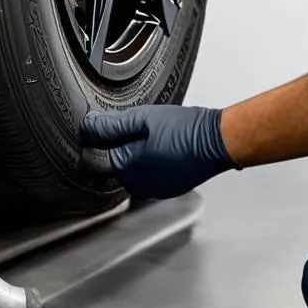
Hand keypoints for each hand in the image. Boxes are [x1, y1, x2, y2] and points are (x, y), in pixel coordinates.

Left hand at [80, 104, 238, 199]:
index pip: (103, 156)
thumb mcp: (145, 118)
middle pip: (120, 165)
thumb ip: (114, 124)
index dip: (110, 138)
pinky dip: (155, 164)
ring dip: (140, 156)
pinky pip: (152, 177)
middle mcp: (139, 186)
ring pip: (136, 172)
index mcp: (129, 168)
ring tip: (158, 137)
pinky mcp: (170, 189)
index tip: (121, 126)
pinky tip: (167, 148)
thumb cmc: (186, 129)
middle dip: (126, 147)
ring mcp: (156, 190)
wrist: (218, 141)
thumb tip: (89, 126)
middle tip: (144, 128)